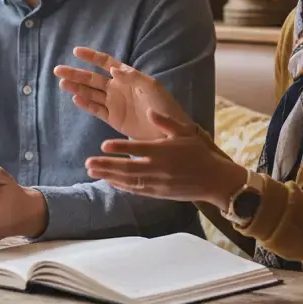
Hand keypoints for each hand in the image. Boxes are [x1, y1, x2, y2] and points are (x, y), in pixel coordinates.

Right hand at [54, 48, 192, 140]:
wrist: (168, 132)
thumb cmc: (163, 107)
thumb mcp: (151, 87)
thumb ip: (132, 77)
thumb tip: (112, 68)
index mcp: (126, 77)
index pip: (105, 62)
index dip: (91, 56)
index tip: (76, 51)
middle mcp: (117, 88)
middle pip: (92, 78)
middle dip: (75, 73)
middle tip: (58, 70)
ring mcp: (113, 103)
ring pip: (90, 93)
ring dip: (76, 87)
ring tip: (62, 83)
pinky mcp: (113, 118)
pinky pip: (96, 109)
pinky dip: (85, 104)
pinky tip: (75, 98)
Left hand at [84, 109, 245, 210]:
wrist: (214, 180)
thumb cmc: (197, 152)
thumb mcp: (183, 132)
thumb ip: (164, 122)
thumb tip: (148, 110)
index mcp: (163, 151)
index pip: (138, 149)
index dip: (120, 147)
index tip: (103, 145)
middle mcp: (158, 168)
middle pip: (128, 168)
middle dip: (106, 165)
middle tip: (87, 163)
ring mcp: (157, 183)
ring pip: (129, 180)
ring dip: (109, 176)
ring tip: (92, 171)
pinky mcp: (158, 193)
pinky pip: (137, 190)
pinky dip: (122, 186)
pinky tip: (109, 181)